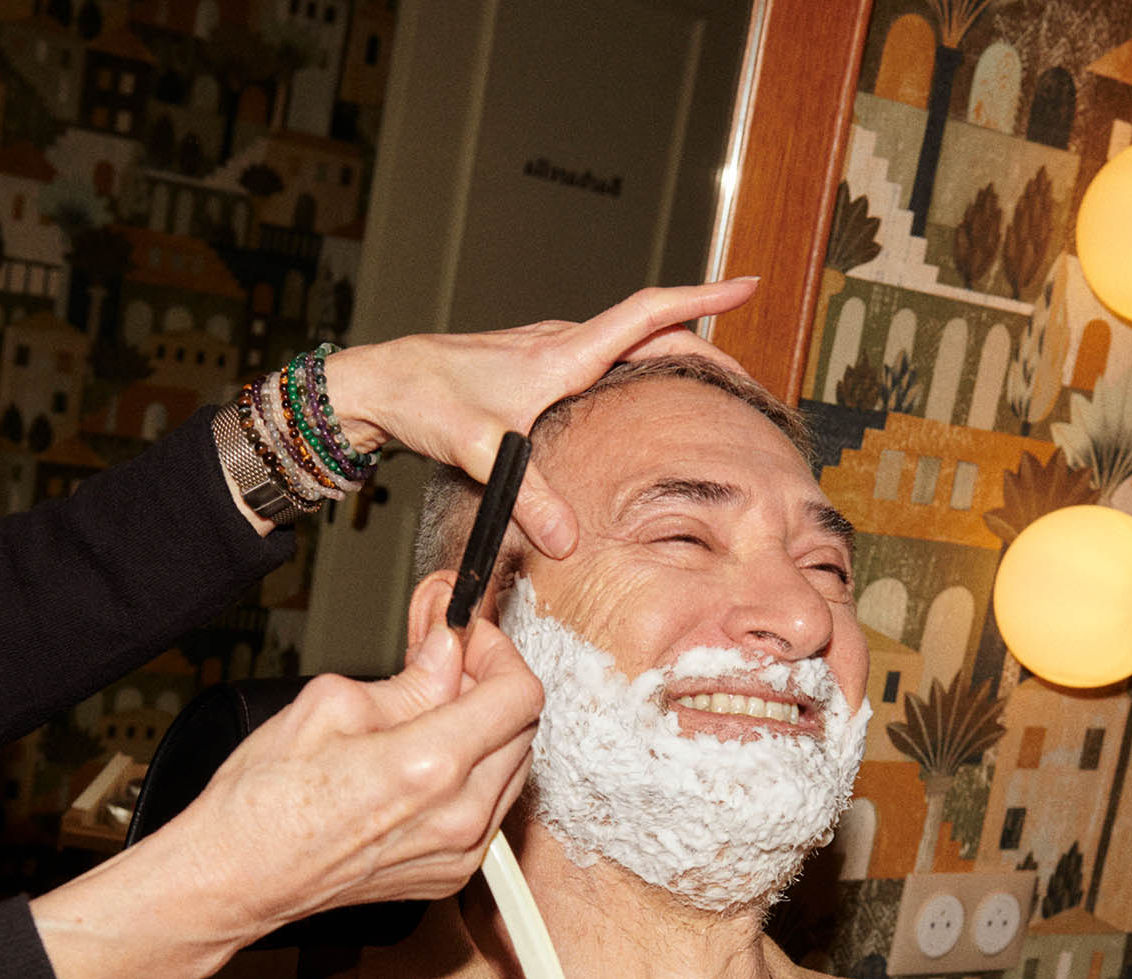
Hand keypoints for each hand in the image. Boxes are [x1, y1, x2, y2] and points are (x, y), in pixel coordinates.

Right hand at [30, 620, 541, 978]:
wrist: (238, 877)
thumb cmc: (264, 800)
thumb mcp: (330, 705)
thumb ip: (409, 678)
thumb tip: (447, 652)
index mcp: (430, 767)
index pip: (519, 695)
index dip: (499, 654)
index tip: (473, 642)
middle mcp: (458, 817)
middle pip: (523, 731)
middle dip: (490, 688)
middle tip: (445, 669)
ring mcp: (460, 853)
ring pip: (512, 771)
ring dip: (485, 734)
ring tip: (430, 715)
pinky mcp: (451, 874)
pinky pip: (490, 811)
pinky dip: (474, 777)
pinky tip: (427, 764)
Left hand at [324, 277, 758, 555]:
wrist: (383, 385)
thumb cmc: (427, 402)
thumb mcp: (481, 452)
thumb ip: (529, 497)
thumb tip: (568, 542)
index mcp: (564, 354)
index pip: (649, 314)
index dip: (702, 297)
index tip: (747, 283)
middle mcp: (563, 346)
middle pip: (653, 334)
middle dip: (706, 349)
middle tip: (748, 380)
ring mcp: (549, 357)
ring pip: (629, 348)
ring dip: (674, 360)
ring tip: (710, 389)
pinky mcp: (534, 373)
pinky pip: (604, 364)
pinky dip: (638, 373)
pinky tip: (641, 401)